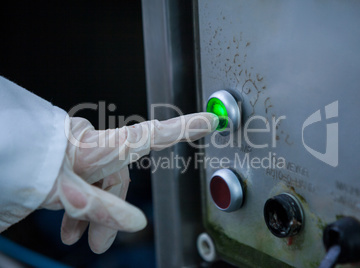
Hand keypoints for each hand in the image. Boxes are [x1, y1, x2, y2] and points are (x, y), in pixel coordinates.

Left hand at [41, 112, 217, 252]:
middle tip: (99, 245)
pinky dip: (79, 208)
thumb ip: (101, 206)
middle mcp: (95, 146)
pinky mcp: (69, 163)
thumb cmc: (24, 162)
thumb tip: (135, 223)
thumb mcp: (65, 192)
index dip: (184, 128)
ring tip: (77, 240)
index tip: (210, 119)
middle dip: (110, 213)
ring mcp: (82, 155)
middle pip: (119, 179)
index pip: (152, 133)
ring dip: (92, 215)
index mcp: (100, 145)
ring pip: (99, 186)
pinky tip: (68, 227)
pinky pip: (83, 185)